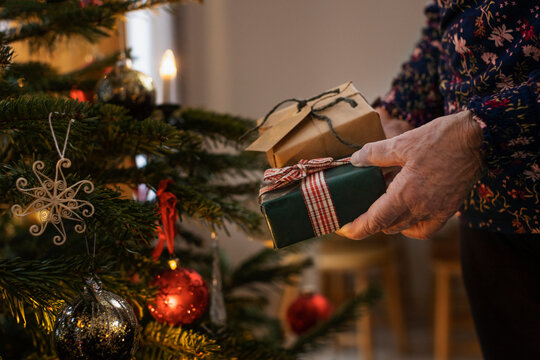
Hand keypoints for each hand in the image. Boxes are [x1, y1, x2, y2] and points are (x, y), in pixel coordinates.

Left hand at [336, 110, 483, 239]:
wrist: (475, 138)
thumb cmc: (438, 138)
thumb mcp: (401, 142)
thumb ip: (374, 154)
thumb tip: (355, 160)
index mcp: (406, 193)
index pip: (375, 221)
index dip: (356, 229)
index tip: (342, 230)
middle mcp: (421, 208)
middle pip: (387, 226)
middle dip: (370, 222)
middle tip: (359, 208)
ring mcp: (436, 211)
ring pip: (404, 228)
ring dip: (389, 221)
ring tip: (381, 203)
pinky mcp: (448, 209)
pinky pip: (425, 229)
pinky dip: (411, 227)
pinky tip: (405, 212)